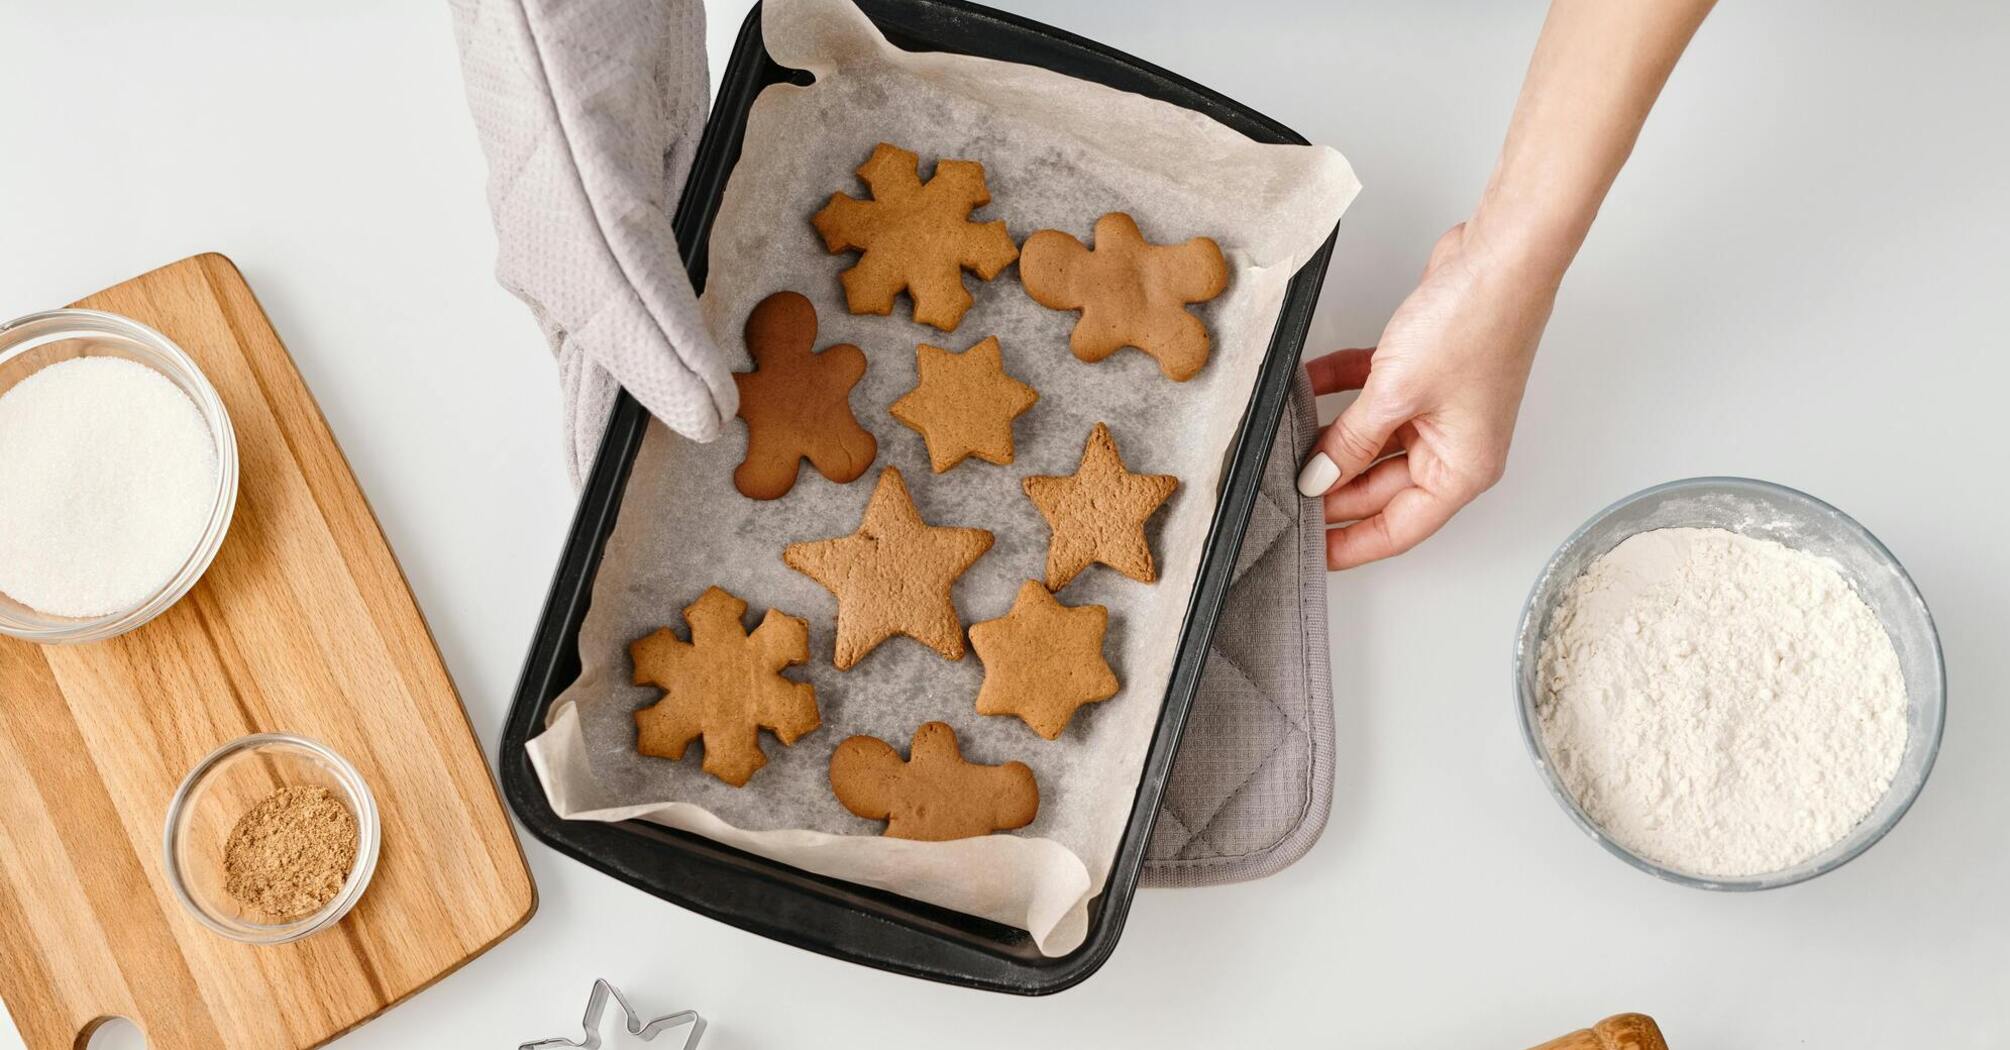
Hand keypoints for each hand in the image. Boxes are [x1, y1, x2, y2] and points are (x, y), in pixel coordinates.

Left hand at [1297, 219, 1558, 568]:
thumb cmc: (1476, 323)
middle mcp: (1454, 446)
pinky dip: (1338, 393)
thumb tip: (1318, 478)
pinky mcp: (1423, 373)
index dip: (1349, 545)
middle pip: (1379, 488)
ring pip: (1370, 442)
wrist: (1499, 254)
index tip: (1308, 554)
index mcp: (1462, 470)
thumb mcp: (1395, 395)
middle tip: (1279, 490)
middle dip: (1330, 487)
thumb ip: (1351, 442)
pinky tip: (1303, 388)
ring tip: (1282, 444)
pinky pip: (1370, 398)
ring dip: (1330, 439)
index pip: (1397, 529)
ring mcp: (1438, 409)